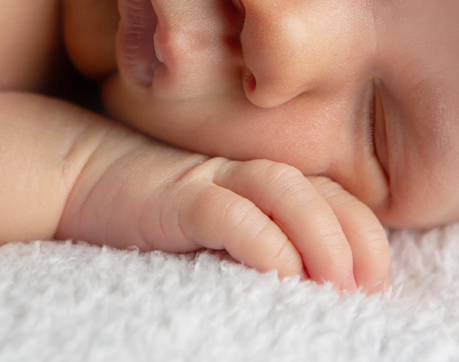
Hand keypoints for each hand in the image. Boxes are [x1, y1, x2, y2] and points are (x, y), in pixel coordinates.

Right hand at [58, 133, 389, 291]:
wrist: (82, 177)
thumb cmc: (153, 216)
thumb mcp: (215, 232)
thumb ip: (255, 241)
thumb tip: (308, 285)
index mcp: (260, 181)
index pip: (331, 196)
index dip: (362, 232)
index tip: (376, 277)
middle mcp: (244, 174)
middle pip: (318, 189)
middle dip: (354, 234)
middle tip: (368, 284)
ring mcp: (210, 180)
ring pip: (283, 190)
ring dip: (319, 233)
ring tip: (338, 280)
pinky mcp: (177, 197)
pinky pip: (227, 212)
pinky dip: (261, 240)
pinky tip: (280, 271)